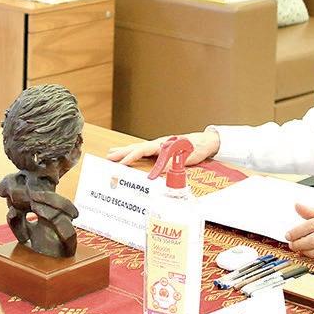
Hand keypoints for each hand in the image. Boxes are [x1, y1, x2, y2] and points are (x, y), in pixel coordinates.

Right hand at [105, 130, 219, 166]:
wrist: (205, 141)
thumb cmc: (197, 147)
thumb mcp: (186, 157)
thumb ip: (172, 163)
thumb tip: (159, 172)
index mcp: (162, 144)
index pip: (142, 150)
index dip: (130, 157)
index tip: (120, 163)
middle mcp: (158, 144)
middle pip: (136, 148)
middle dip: (121, 152)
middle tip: (107, 156)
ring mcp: (159, 146)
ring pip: (138, 149)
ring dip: (125, 151)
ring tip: (111, 153)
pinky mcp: (161, 150)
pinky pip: (144, 152)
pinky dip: (134, 154)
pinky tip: (130, 156)